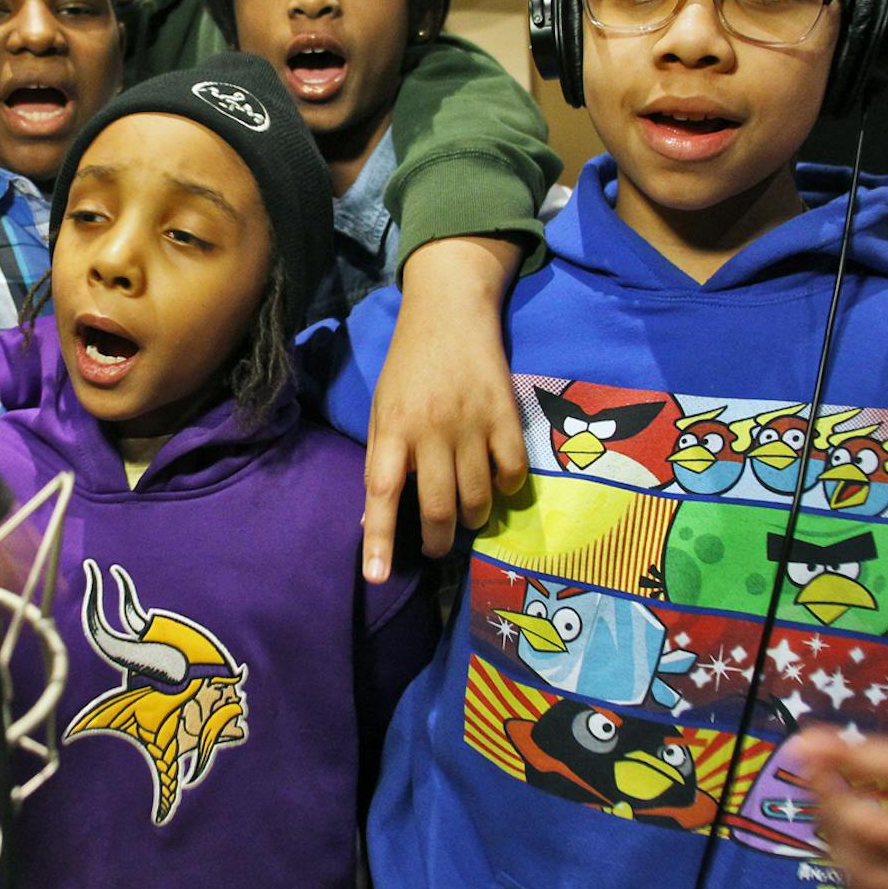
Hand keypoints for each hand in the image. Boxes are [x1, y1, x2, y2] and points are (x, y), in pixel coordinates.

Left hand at [362, 237, 528, 580]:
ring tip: (466, 516)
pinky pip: (512, 472)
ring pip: (477, 498)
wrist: (450, 311)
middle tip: (434, 547)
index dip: (379, 538)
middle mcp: (431, 431)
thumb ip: (382, 459)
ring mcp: (472, 424)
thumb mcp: (381, 408)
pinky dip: (505, 488)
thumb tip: (375, 515)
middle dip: (436, 541)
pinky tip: (496, 483)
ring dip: (473, 518)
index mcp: (392, 428)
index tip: (377, 577)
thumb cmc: (408, 366)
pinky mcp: (506, 415)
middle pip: (437, 507)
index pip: (381, 493)